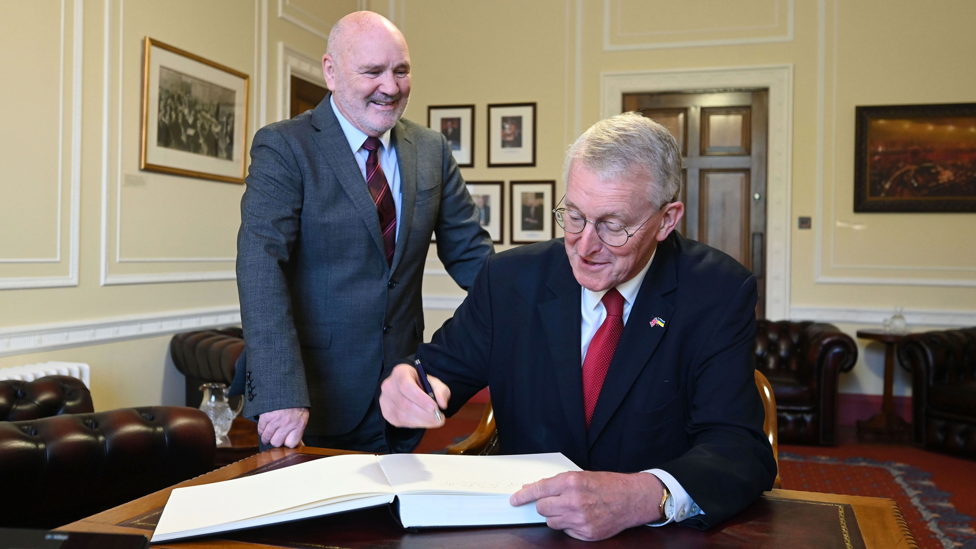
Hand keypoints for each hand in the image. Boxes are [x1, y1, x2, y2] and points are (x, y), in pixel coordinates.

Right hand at [257, 407, 308, 447]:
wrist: (286, 386)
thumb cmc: (296, 402)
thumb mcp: (302, 415)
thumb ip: (298, 428)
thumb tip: (299, 444)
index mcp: (299, 424)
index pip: (292, 444)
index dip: (287, 443)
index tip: (286, 440)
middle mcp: (288, 423)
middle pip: (277, 443)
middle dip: (275, 441)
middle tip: (275, 437)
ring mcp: (276, 420)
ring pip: (267, 438)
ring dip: (266, 438)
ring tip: (267, 436)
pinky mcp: (266, 416)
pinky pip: (261, 429)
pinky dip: (261, 430)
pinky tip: (265, 428)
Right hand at [379, 363, 449, 427]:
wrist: (405, 386)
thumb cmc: (420, 383)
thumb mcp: (433, 382)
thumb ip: (440, 390)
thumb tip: (442, 403)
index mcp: (400, 373)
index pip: (407, 386)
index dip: (421, 399)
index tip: (435, 407)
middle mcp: (388, 386)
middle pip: (405, 404)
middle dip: (425, 414)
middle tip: (440, 419)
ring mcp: (385, 400)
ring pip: (403, 415)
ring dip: (422, 421)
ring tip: (435, 421)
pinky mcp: (386, 413)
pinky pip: (400, 422)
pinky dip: (415, 424)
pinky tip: (424, 421)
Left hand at [510, 471, 662, 540]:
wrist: (632, 499)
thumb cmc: (607, 485)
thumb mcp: (580, 476)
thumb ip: (556, 483)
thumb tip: (533, 489)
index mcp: (571, 482)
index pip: (539, 490)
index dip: (523, 496)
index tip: (514, 500)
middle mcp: (574, 501)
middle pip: (542, 508)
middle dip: (546, 505)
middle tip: (557, 501)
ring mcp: (580, 519)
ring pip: (551, 521)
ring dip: (557, 516)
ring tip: (573, 509)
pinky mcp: (586, 533)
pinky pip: (565, 531)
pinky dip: (569, 526)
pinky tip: (582, 517)